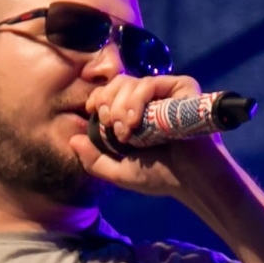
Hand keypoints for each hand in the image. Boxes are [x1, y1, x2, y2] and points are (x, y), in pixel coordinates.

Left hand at [69, 72, 228, 198]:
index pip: (110, 92)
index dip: (98, 98)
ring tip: (125, 132)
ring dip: (120, 106)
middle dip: (106, 103)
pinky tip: (135, 123)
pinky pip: (149, 83)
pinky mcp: (181, 87)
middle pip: (117, 82)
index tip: (93, 113)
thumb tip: (72, 140)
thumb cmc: (159, 176)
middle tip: (111, 127)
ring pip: (130, 82)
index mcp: (136, 112)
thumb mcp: (119, 172)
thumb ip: (94, 159)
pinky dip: (136, 101)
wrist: (191, 180)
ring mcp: (166, 92)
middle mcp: (151, 99)